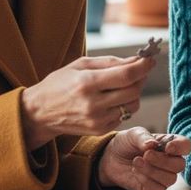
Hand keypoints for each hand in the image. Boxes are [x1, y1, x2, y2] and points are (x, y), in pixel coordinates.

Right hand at [20, 55, 155, 149]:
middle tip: (139, 69)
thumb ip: (111, 62)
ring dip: (135, 92)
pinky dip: (125, 104)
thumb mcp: (81, 65)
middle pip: (134, 90)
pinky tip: (113, 98)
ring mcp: (97, 120)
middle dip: (141, 77)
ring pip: (133, 104)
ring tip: (124, 84)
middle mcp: (93, 104)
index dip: (143, 66)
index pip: (126, 75)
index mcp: (87, 83)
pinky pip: (124, 114)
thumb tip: (137, 60)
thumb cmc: (60, 83)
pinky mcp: (100, 130)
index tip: (151, 59)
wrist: (39, 113)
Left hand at [98, 128, 190, 189]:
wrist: (111, 158)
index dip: (180, 147)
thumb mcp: (133, 134)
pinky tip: (136, 172)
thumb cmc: (126, 143)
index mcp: (170, 144)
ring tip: (136, 162)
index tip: (167, 147)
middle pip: (180, 165)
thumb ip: (144, 138)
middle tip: (146, 155)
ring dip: (152, 171)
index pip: (186, 146)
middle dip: (162, 161)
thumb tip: (152, 145)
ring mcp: (162, 175)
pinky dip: (146, 181)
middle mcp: (170, 160)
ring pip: (170, 179)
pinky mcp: (153, 188)